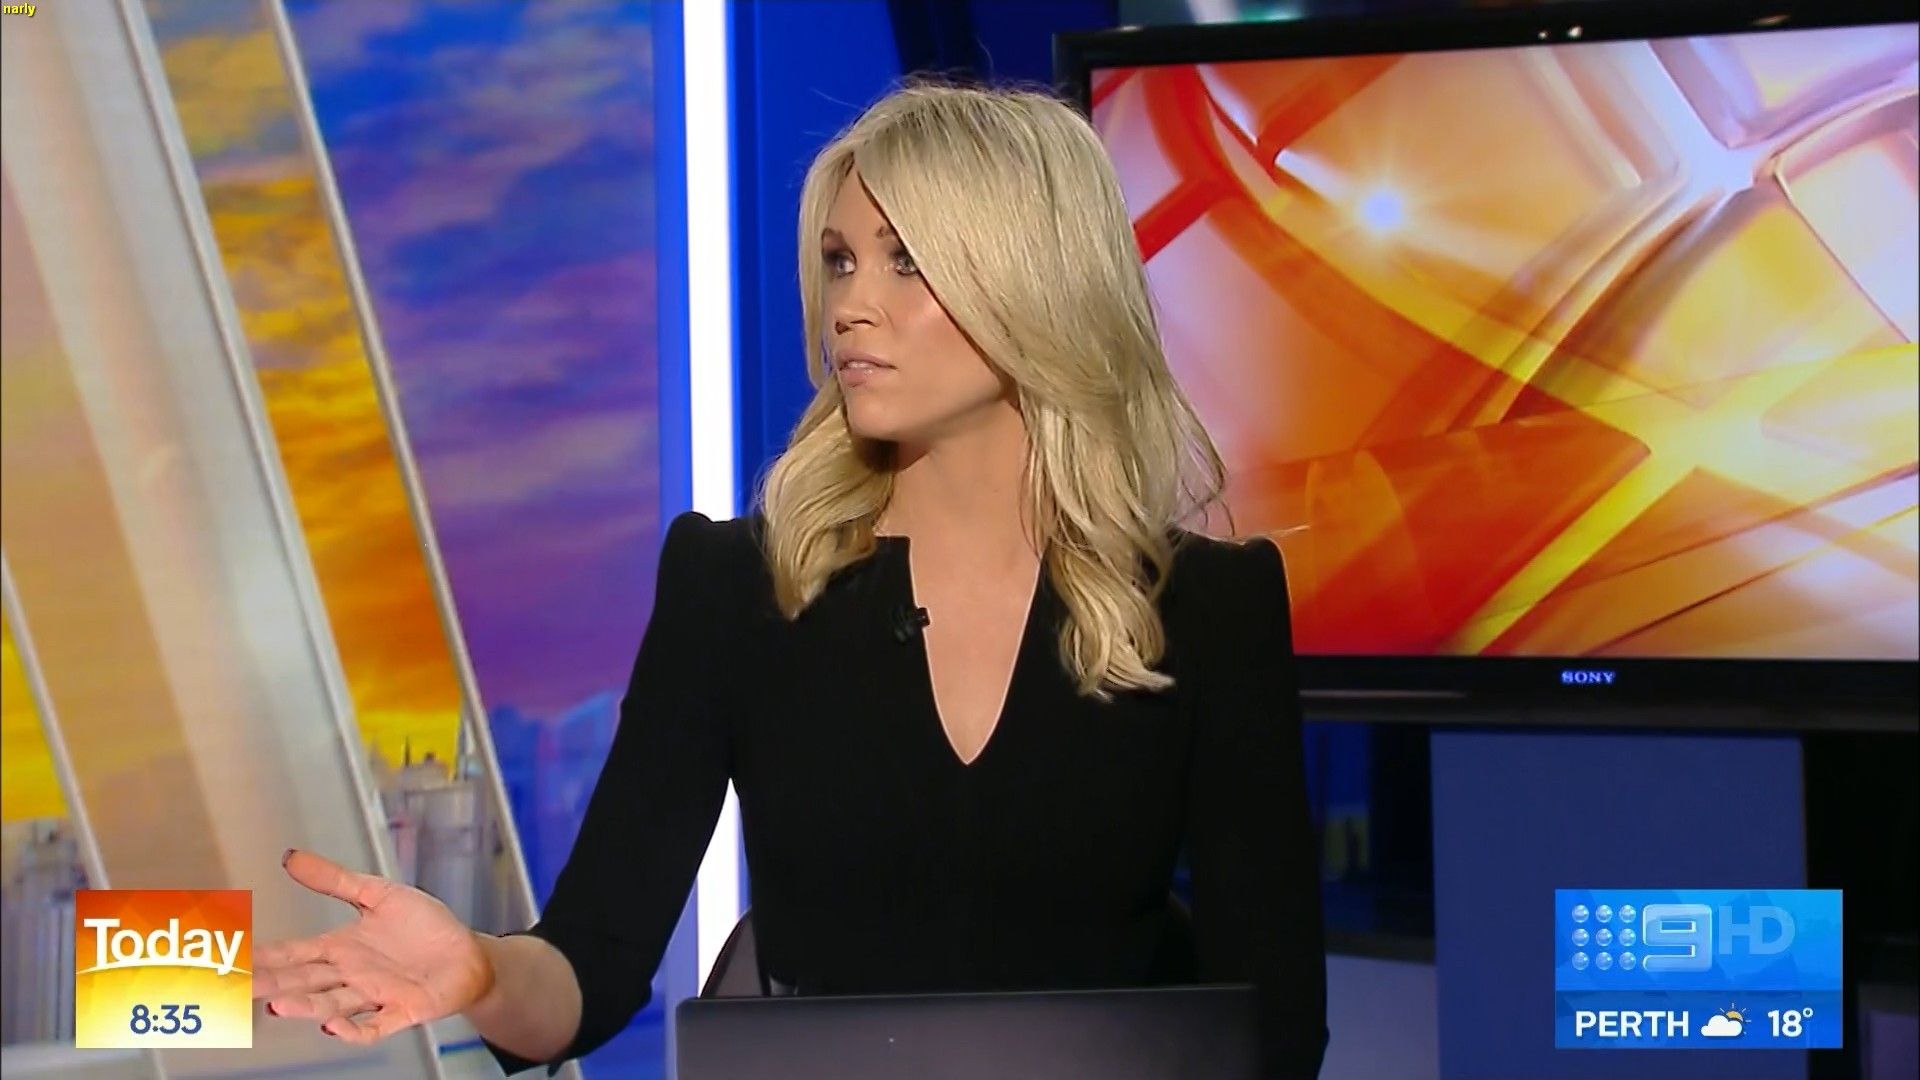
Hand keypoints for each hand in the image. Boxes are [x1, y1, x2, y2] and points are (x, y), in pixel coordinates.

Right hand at [253, 849, 494, 1044]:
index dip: (266, 956)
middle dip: (272, 983)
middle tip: (238, 986)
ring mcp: (374, 995)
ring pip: (331, 1004)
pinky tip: (334, 1026)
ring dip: (305, 1006)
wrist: (469, 954)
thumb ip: (335, 880)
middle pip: (304, 981)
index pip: (294, 953)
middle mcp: (351, 974)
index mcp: (341, 948)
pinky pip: (373, 1026)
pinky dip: (353, 1029)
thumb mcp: (379, 894)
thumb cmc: (425, 927)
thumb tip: (291, 857)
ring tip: (277, 1003)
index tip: (232, 958)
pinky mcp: (402, 1011)